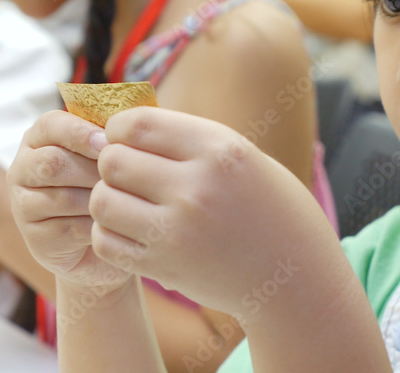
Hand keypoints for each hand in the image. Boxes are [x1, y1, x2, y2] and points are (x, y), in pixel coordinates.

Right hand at [7, 111, 130, 292]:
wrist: (108, 238)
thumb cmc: (111, 185)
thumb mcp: (112, 153)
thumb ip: (114, 132)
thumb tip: (132, 118)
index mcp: (39, 138)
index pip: (51, 124)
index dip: (81, 132)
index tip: (110, 143)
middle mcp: (23, 169)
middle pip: (52, 162)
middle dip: (92, 169)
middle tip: (121, 177)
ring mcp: (23, 205)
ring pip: (61, 197)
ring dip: (97, 199)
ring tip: (123, 200)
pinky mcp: (35, 239)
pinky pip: (68, 228)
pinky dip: (97, 226)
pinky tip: (114, 223)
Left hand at [88, 107, 331, 320]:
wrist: (297, 276)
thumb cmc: (265, 206)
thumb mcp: (239, 155)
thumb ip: (184, 138)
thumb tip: (120, 124)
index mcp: (218, 149)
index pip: (136, 123)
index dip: (118, 128)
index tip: (125, 139)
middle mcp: (197, 188)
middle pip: (113, 161)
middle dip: (112, 164)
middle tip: (128, 174)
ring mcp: (178, 232)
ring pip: (102, 201)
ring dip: (109, 200)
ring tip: (129, 203)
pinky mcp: (164, 268)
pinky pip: (105, 242)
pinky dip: (110, 235)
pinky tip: (133, 232)